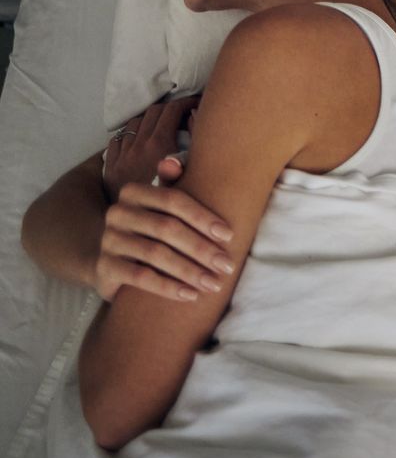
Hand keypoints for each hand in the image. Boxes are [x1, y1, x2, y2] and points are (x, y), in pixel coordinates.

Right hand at [92, 170, 234, 304]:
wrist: (115, 261)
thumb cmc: (154, 230)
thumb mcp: (165, 208)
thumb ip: (174, 185)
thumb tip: (172, 162)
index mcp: (134, 193)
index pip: (173, 200)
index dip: (203, 217)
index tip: (229, 236)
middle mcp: (117, 213)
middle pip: (166, 228)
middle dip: (201, 248)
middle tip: (227, 265)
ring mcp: (108, 240)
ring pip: (155, 254)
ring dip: (189, 270)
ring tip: (214, 284)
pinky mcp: (103, 267)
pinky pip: (138, 277)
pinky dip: (167, 286)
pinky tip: (190, 295)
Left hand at [101, 94, 198, 203]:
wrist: (140, 230)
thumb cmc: (173, 204)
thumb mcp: (190, 174)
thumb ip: (195, 143)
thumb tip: (195, 117)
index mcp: (159, 145)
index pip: (172, 110)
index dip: (187, 102)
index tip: (199, 103)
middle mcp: (138, 146)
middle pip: (154, 112)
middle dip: (171, 107)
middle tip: (184, 111)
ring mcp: (122, 155)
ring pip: (135, 123)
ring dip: (151, 118)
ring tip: (163, 124)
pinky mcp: (111, 166)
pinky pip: (117, 139)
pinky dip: (130, 134)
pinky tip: (139, 140)